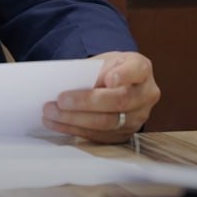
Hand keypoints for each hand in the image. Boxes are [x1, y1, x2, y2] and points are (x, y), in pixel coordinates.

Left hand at [42, 51, 160, 142]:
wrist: (117, 84)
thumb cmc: (108, 69)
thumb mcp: (103, 61)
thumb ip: (93, 69)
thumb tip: (70, 83)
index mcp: (141, 69)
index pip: (137, 71)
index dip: (124, 76)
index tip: (109, 79)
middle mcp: (145, 94)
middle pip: (119, 101)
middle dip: (86, 102)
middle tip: (60, 100)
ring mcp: (138, 117)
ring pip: (107, 122)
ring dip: (75, 119)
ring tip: (51, 113)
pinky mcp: (124, 134)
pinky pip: (99, 135)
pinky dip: (74, 129)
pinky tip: (56, 123)